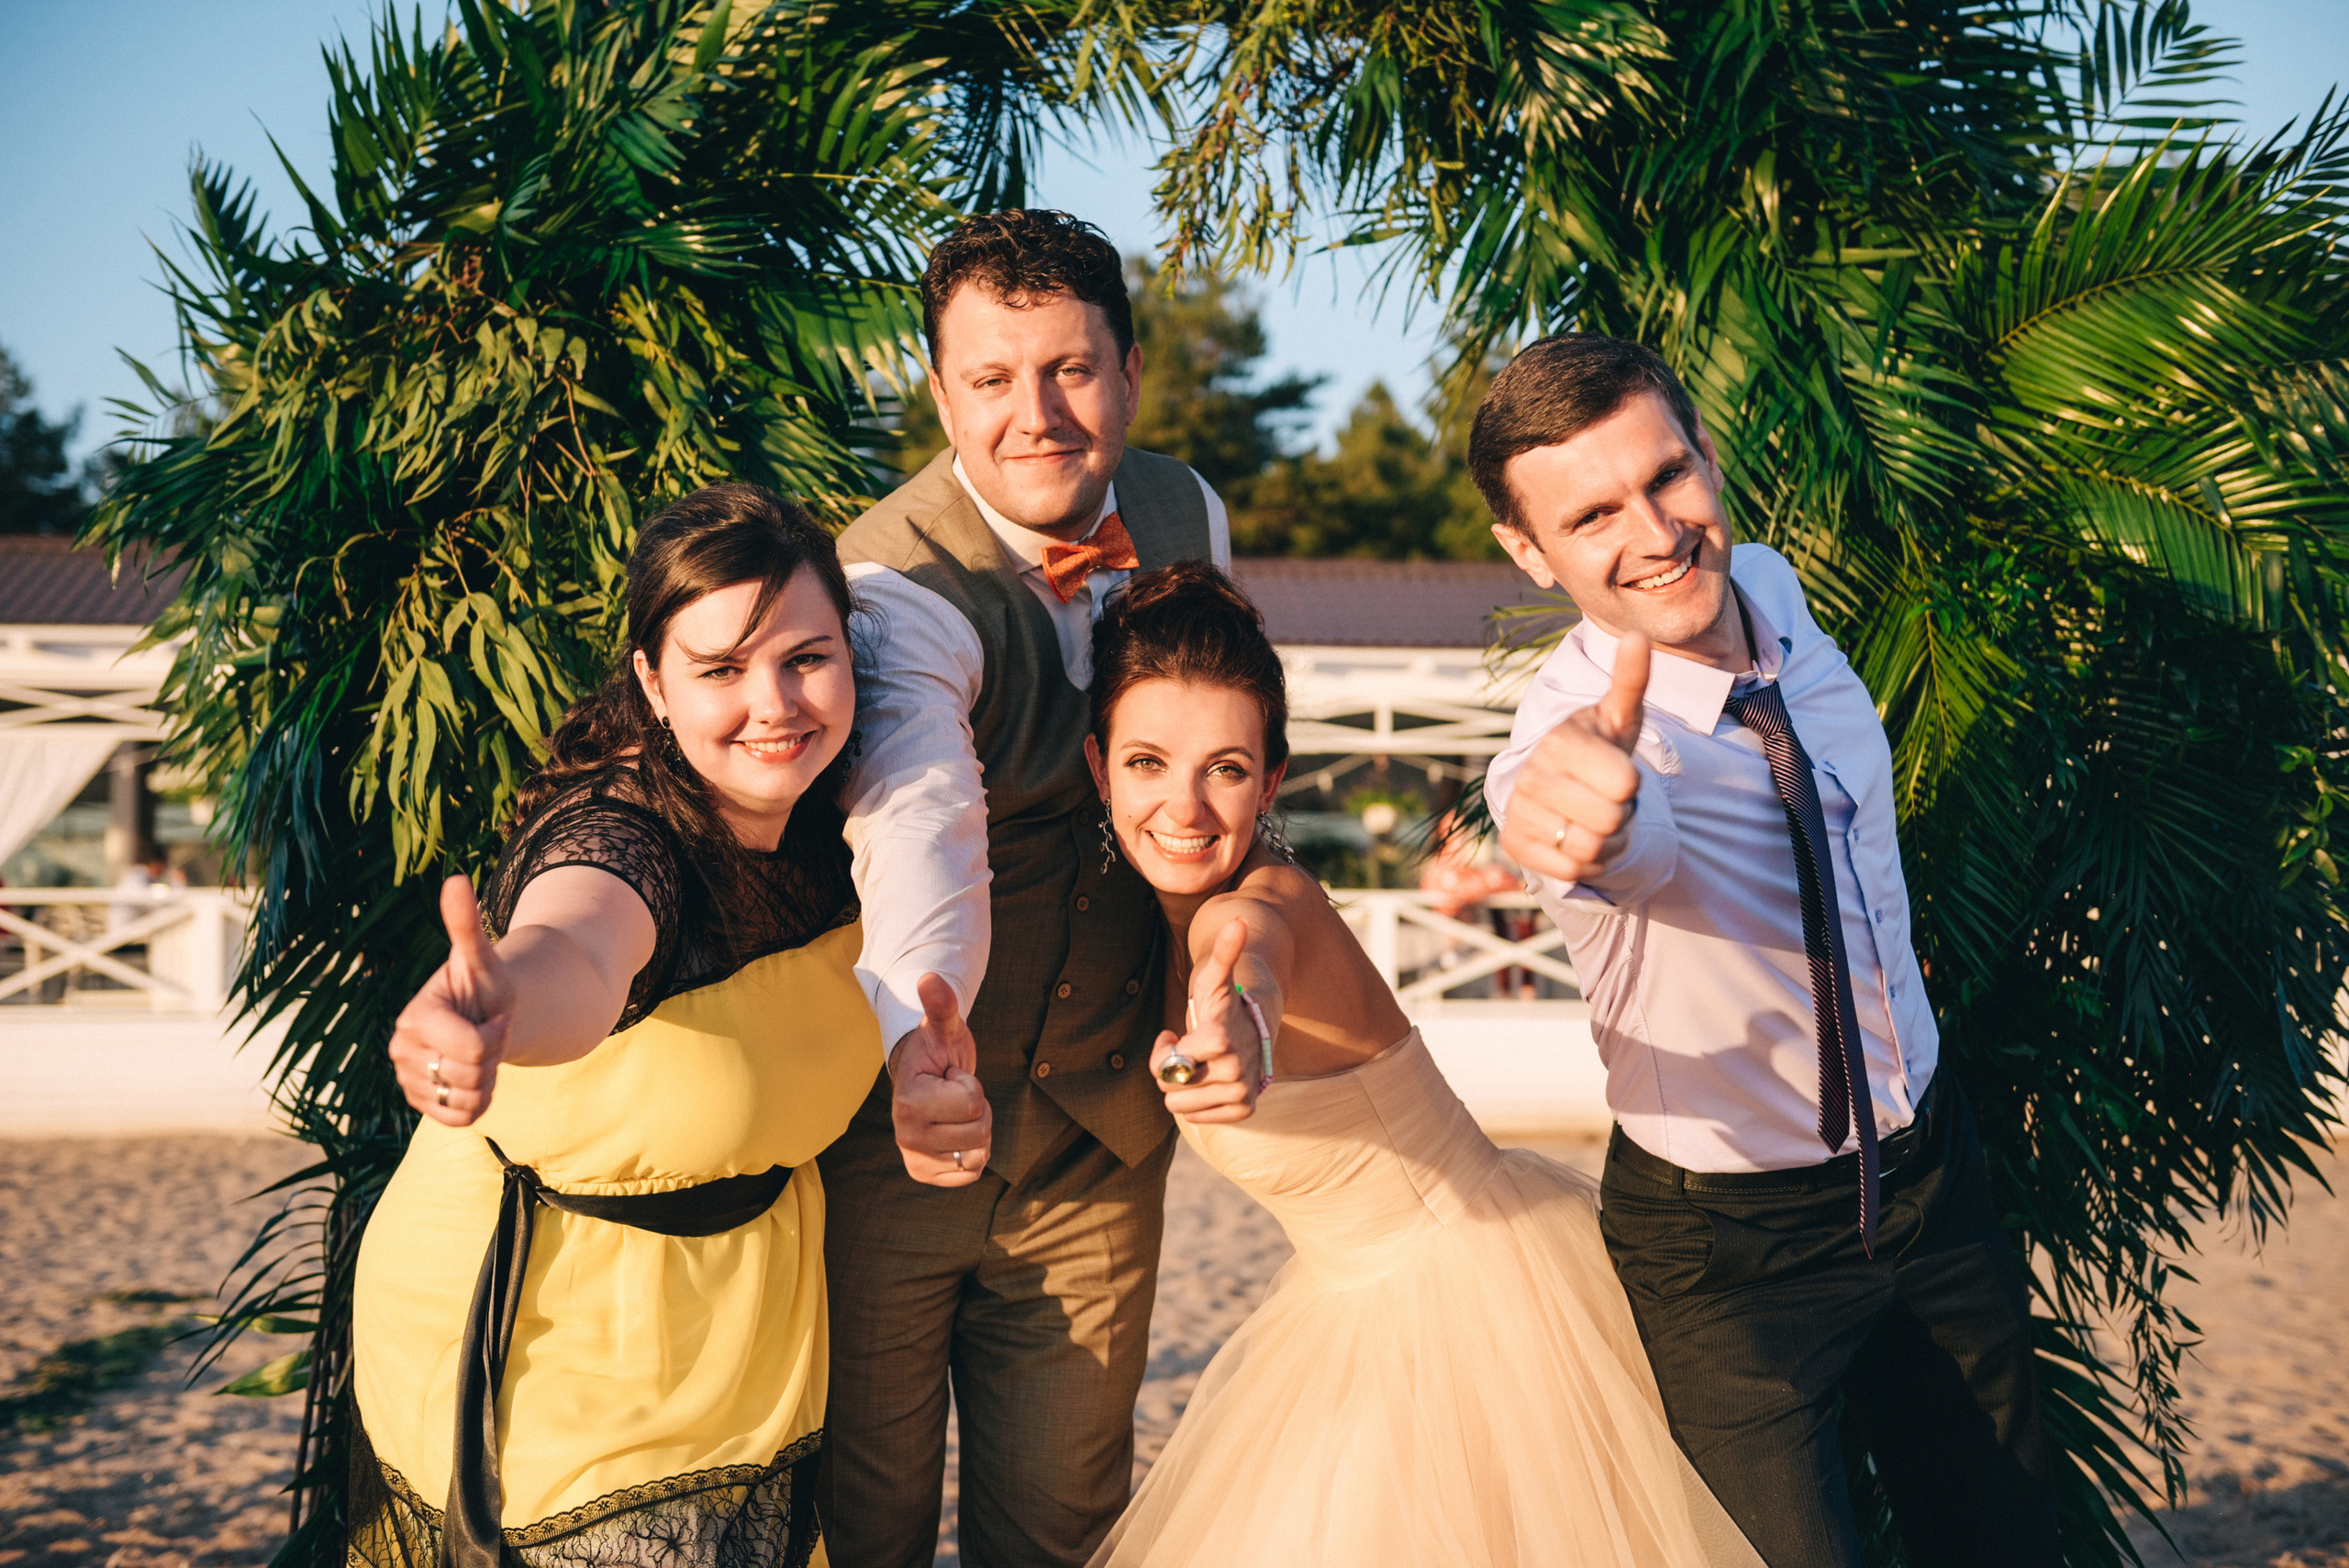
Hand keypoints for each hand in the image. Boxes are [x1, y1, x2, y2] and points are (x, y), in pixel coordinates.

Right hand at [389, 876, 515, 1126]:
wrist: (486, 1015)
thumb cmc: (485, 985)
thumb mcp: (481, 957)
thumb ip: (466, 924)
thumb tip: (456, 879)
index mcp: (414, 1017)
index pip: (470, 1048)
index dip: (494, 1037)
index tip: (494, 1018)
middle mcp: (400, 1049)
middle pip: (469, 1075)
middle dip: (491, 1058)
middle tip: (486, 1035)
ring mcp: (406, 1079)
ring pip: (467, 1099)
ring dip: (486, 1081)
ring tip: (479, 1054)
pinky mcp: (418, 1103)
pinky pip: (461, 1120)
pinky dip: (477, 1104)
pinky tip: (474, 1079)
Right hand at [889, 973, 991, 1186]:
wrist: (922, 1075)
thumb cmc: (935, 1049)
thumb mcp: (943, 1026)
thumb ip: (941, 1005)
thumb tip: (928, 979)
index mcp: (909, 1101)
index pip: (971, 1103)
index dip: (970, 1084)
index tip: (948, 1076)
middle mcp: (906, 1135)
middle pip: (979, 1131)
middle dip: (977, 1108)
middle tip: (953, 1094)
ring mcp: (914, 1157)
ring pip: (978, 1154)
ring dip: (977, 1131)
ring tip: (955, 1112)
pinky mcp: (924, 1173)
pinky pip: (971, 1173)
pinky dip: (974, 1154)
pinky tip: (956, 1133)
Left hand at [1153, 919, 1262, 1124]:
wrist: (1256, 1028)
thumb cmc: (1224, 1003)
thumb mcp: (1214, 978)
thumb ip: (1223, 951)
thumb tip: (1237, 921)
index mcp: (1219, 1040)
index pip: (1166, 1066)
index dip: (1165, 1050)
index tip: (1176, 1033)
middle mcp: (1235, 1072)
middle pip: (1170, 1089)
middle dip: (1172, 1069)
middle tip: (1187, 1050)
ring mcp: (1241, 1093)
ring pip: (1180, 1106)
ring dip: (1183, 1086)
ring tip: (1199, 1064)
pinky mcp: (1244, 1110)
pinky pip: (1196, 1119)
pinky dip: (1198, 1102)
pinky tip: (1210, 1080)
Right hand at [1500, 632, 1649, 884]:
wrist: (1557, 783)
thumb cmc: (1598, 748)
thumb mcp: (1619, 716)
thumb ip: (1631, 679)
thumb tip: (1637, 635)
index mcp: (1560, 740)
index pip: (1626, 783)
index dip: (1631, 784)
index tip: (1615, 771)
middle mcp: (1531, 773)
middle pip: (1611, 819)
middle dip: (1619, 815)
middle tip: (1605, 798)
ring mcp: (1518, 810)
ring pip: (1591, 849)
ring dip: (1605, 841)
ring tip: (1592, 818)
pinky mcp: (1513, 844)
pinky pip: (1571, 871)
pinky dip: (1584, 863)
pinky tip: (1575, 838)